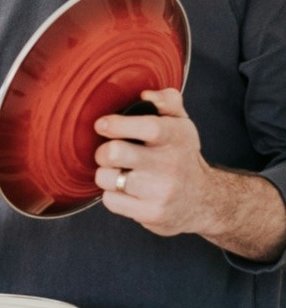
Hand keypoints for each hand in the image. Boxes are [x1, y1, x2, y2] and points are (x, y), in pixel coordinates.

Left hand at [93, 87, 215, 236]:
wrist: (205, 201)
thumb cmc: (181, 155)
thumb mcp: (181, 124)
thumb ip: (167, 101)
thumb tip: (146, 94)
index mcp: (177, 137)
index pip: (149, 127)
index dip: (118, 124)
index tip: (102, 125)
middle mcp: (170, 165)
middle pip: (115, 153)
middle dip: (104, 151)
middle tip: (110, 153)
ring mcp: (160, 192)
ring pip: (106, 178)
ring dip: (106, 174)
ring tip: (121, 172)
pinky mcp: (150, 214)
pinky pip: (110, 200)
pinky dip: (112, 195)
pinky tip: (127, 191)